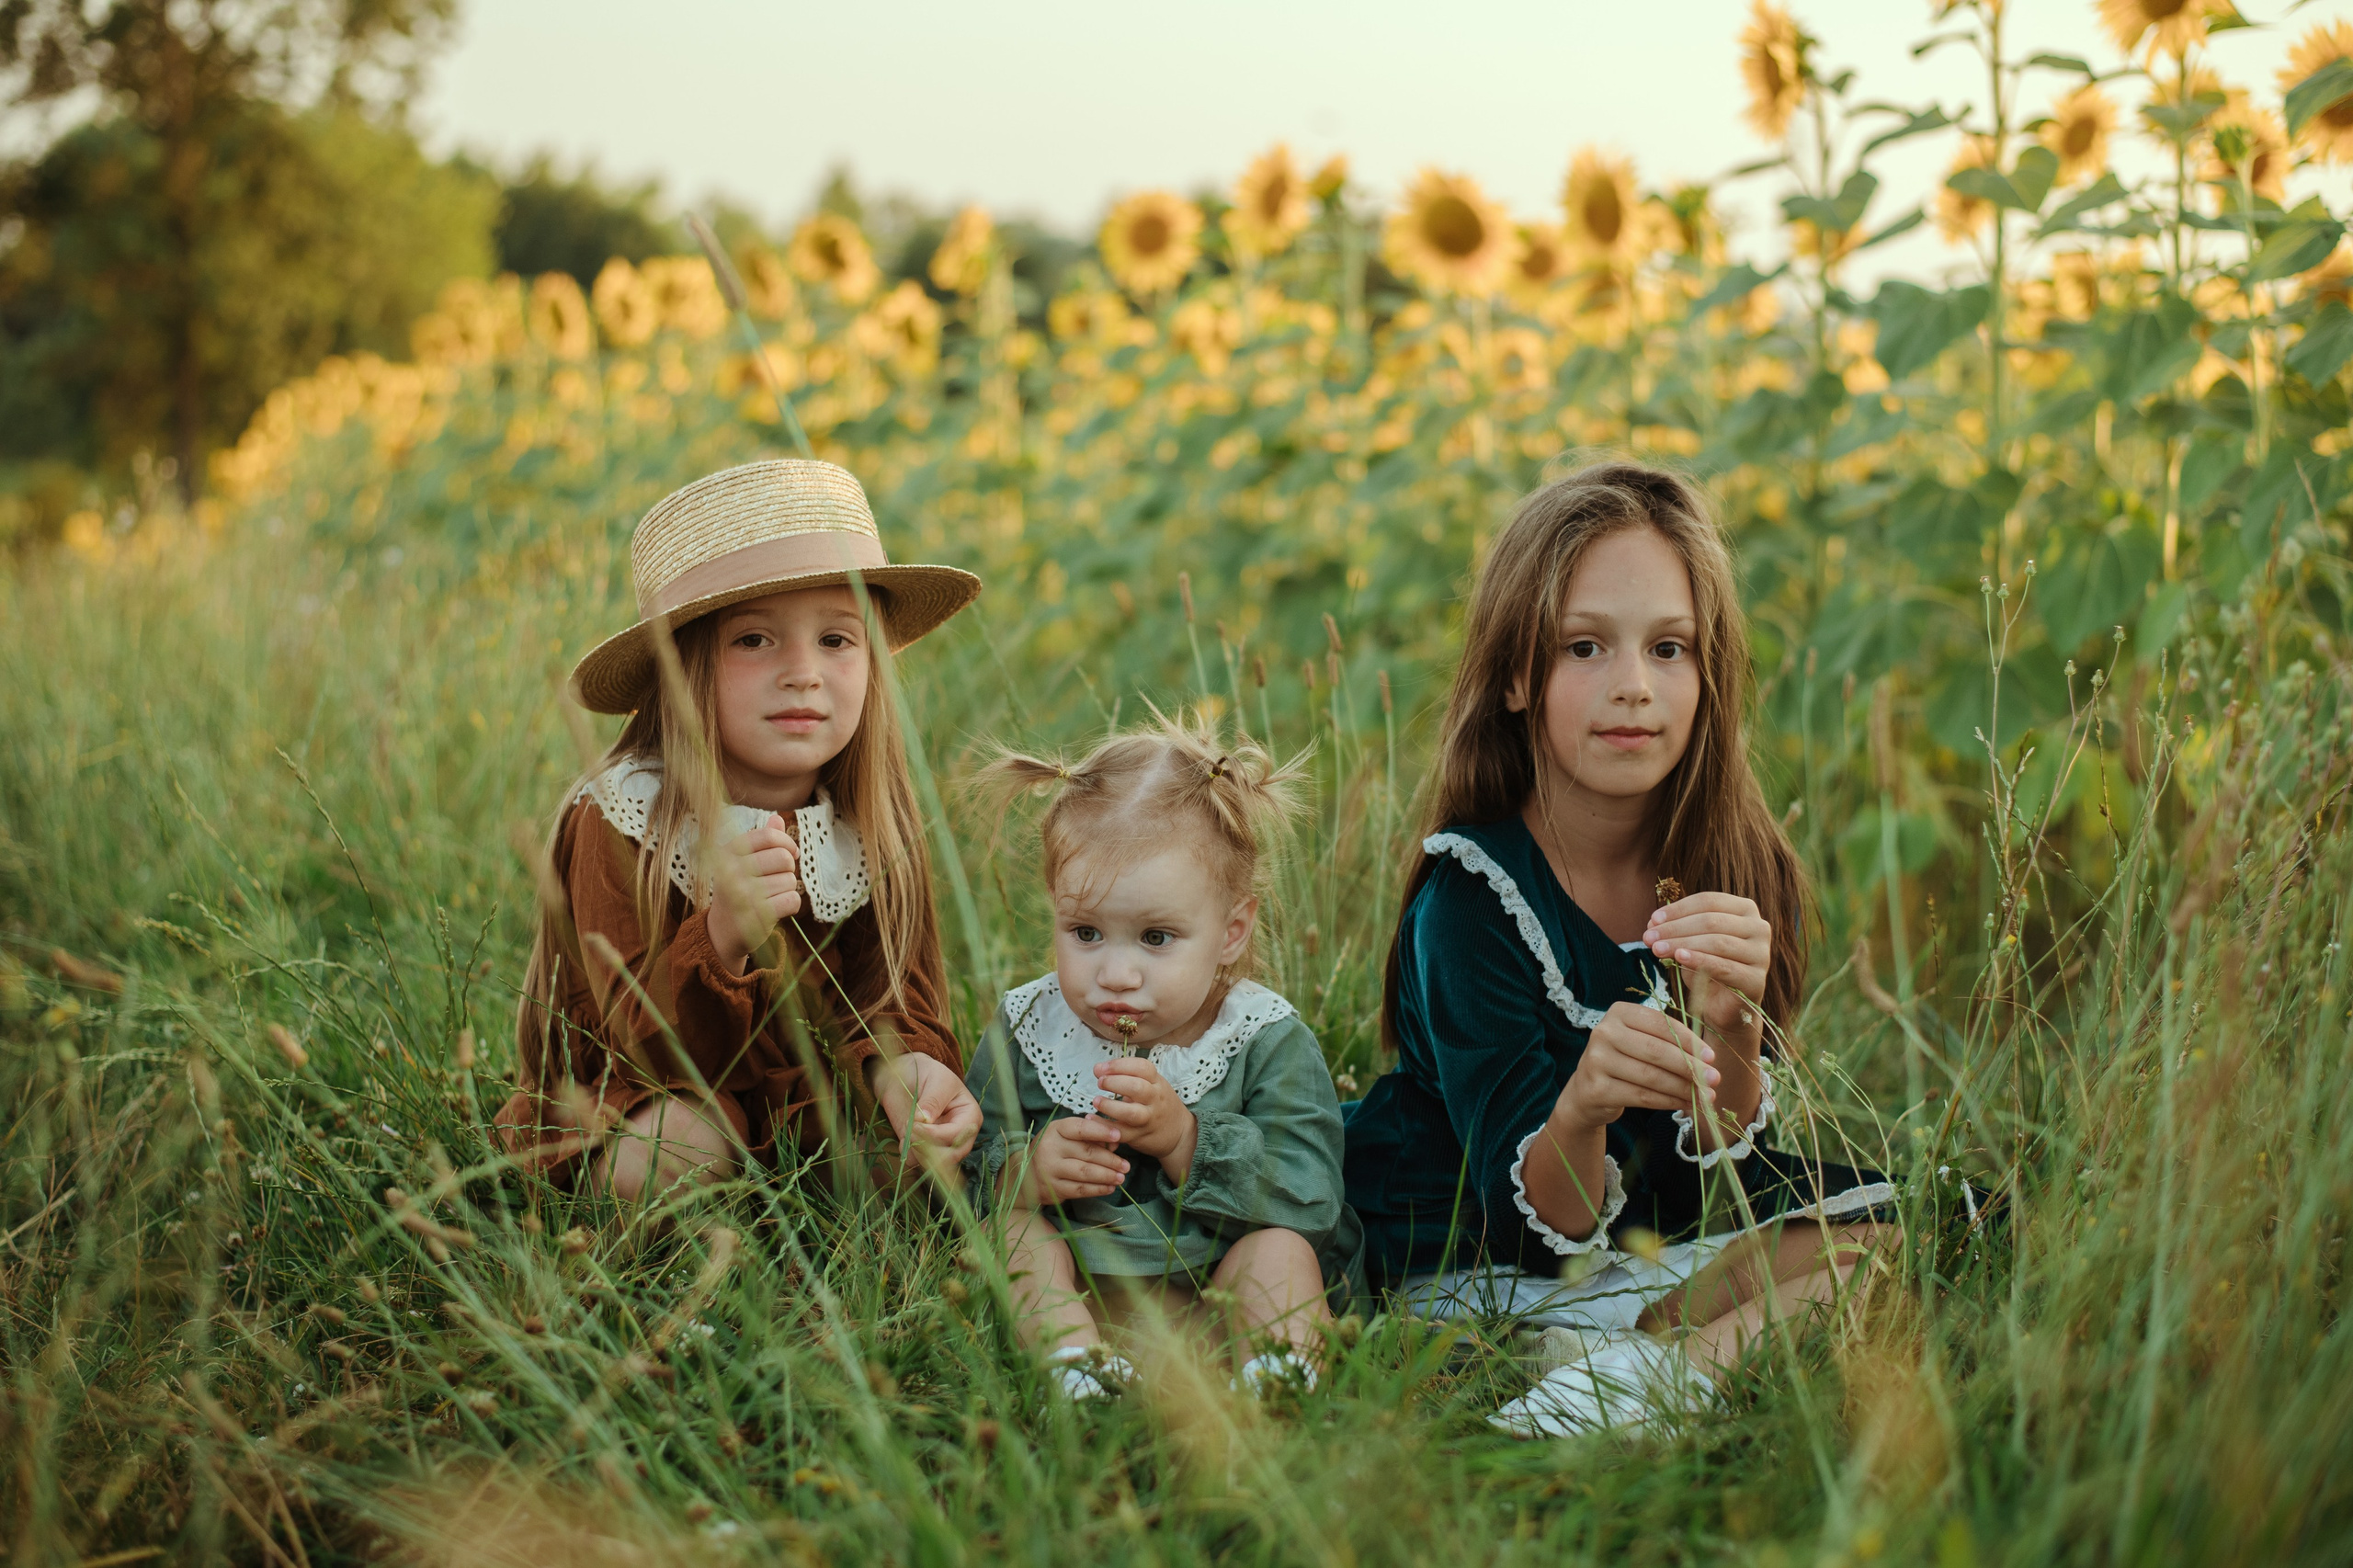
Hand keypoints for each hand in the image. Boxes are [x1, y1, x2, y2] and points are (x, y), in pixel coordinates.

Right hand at [710, 813, 800, 972]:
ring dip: (786, 889)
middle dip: (787, 870)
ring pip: (790, 881)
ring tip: (769, 897)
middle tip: (775, 880)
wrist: (723, 930)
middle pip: (784, 858)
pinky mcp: (756, 915)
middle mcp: (732, 871)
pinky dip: (791, 905)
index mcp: (728, 852)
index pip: (769, 836)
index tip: (791, 853)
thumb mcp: (742, 862)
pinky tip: (776, 909)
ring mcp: (742, 894)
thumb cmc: (738, 890)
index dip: (787, 843)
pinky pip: (792, 900)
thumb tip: (777, 818)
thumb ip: (761, 841)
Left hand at [868, 1053, 981, 1171]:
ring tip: (907, 1130)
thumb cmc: (927, 1073)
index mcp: (969, 1116)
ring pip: (935, 1163)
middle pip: (953, 1156)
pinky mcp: (922, 1148)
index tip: (916, 1124)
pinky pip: (917, 1162)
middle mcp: (958, 1135)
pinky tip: (904, 1139)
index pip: (959, 1136)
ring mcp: (940, 1143)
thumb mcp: (936, 1080)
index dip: (937, 1135)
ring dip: (918, 1152)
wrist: (905, 1074)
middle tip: (911, 1132)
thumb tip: (925, 1121)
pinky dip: (909, 1154)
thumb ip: (933, 1100)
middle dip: (931, 1150)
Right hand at [1015, 1115, 1129, 1206]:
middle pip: (1086, 1153)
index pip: (1080, 1129)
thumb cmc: (1055, 1149)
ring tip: (1121, 1177)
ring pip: (1085, 1173)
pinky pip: (1079, 1190)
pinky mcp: (1052, 1189)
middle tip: (1126, 1165)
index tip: (1118, 1136)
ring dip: (1107, 1176)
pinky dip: (1097, 1189)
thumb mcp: (1068, 1136)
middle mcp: (1050, 1148)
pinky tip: (1109, 1188)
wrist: (1026, 1174)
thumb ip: (1091, 1136)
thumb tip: (1115, 1142)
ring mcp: (1049, 1169)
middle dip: (1110, 1160)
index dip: (1100, 1131)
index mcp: (1055, 1130)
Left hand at [1090, 1058, 1199, 1180]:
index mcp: (1157, 1083)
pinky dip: (1104, 1126)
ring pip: (1131, 1113)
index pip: (1142, 1067)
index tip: (1102, 1067)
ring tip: (1097, 1101)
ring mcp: (1149, 1119)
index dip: (1120, 1065)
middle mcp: (1155, 1099)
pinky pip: (1121, 1132)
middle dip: (1115, 1082)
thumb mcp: (1151, 1085)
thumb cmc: (1159, 1104)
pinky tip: (1092, 1119)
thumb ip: (1126, 1076)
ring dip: (1110, 1106)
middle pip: (1137, 1088)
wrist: (1179, 1133)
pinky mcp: (1140, 1136)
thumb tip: (1098, 1068)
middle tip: (1100, 1082)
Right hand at [1556, 1001, 1717, 1131]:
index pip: (1661, 1024)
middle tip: (1714, 1079)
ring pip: (1651, 1077)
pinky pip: (1642, 1097)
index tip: (1712, 1057)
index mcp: (1618, 1013)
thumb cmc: (1624, 1061)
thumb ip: (1668, 1043)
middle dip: (1690, 1067)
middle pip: (1656, 1051)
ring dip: (1683, 1088)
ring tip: (1705, 1096)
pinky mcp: (1597, 1088)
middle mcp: (1603, 1032)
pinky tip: (1685, 1104)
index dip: (1689, 1041)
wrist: (1587, 1091)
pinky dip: (1669, 1102)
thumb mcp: (1641, 1041)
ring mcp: (1596, 1061)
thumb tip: (1707, 1061)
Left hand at [1643, 892, 1769, 1048]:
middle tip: (1648, 937)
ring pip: (1717, 941)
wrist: (1723, 1008)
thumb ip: (1676, 928)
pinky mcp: (1756, 979)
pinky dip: (1699, 960)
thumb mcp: (1690, 942)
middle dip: (1676, 928)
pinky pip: (1724, 966)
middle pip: (1711, 920)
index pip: (1709, 901)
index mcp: (1745, 910)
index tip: (1652, 920)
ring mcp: (1761, 953)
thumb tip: (1653, 921)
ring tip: (1656, 949)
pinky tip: (1679, 958)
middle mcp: (1759, 927)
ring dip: (1682, 943)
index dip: (1678, 909)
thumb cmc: (1706, 969)